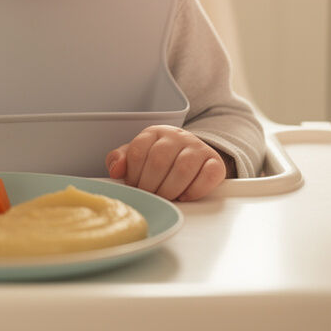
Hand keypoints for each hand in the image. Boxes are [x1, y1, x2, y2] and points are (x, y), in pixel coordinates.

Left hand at [106, 125, 226, 200]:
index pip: (138, 151)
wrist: (195, 158)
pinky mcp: (215, 162)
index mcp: (155, 133)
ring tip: (166, 198)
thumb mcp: (139, 156)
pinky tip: (185, 195)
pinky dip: (194, 191)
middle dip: (150, 185)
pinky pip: (207, 176)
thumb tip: (115, 170)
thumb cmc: (162, 160)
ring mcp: (198, 148)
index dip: (133, 174)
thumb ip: (122, 160)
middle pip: (159, 161)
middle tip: (150, 196)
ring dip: (170, 190)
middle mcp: (177, 136)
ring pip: (182, 169)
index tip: (134, 186)